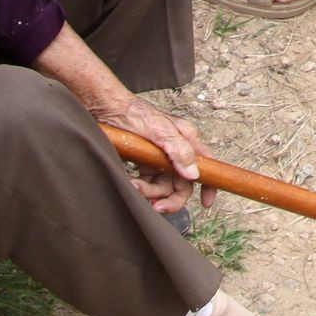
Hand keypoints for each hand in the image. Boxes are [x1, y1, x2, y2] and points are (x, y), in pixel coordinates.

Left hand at [105, 96, 211, 213]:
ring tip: (135, 186)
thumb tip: (194, 174)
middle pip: (183, 183)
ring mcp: (161, 157)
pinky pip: (149, 182)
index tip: (206, 203)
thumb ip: (179, 151)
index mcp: (186, 139)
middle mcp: (176, 149)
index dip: (209, 184)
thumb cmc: (135, 113)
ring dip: (150, 191)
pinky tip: (131, 182)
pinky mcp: (146, 162)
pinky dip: (141, 187)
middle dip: (171, 198)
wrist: (107, 109)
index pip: (206, 164)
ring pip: (163, 185)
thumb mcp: (160, 130)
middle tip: (158, 206)